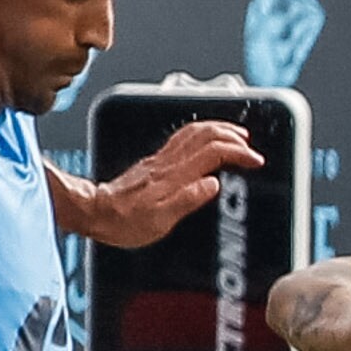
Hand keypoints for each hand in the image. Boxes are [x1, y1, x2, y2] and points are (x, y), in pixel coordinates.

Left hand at [63, 120, 258, 246]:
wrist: (96, 213)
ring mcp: (160, 159)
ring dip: (219, 128)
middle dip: (233, 134)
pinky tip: (207, 140)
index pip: (213, 151)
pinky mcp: (154, 161)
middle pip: (205, 132)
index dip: (238, 152)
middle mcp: (167, 162)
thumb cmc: (124, 222)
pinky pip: (182, 137)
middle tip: (250, 146)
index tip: (254, 161)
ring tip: (237, 135)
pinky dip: (202, 132)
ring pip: (194, 130)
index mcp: (174, 176)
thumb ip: (187, 200)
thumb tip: (212, 184)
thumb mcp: (159, 221)